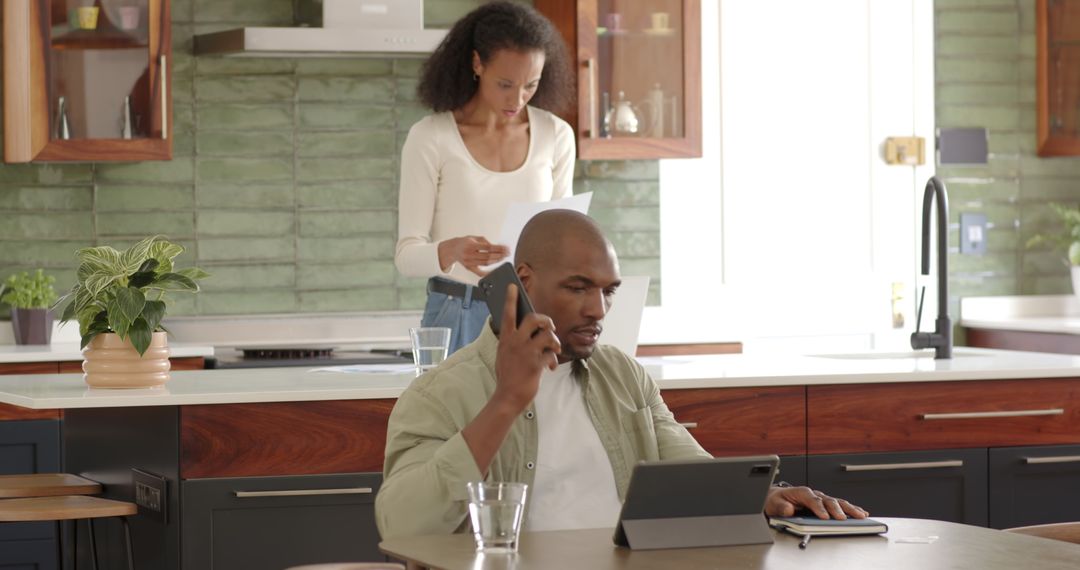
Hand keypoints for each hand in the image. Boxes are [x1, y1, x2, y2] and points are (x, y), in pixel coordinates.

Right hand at [437, 236, 509, 275]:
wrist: (453, 249)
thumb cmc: (464, 242)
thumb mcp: (474, 237)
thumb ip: (485, 241)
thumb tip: (496, 247)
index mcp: (470, 245)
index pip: (488, 247)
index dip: (498, 248)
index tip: (506, 248)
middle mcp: (469, 254)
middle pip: (488, 256)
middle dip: (500, 255)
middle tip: (507, 253)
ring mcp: (469, 262)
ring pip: (486, 263)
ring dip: (496, 261)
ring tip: (503, 258)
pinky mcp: (469, 268)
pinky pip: (480, 272)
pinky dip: (488, 273)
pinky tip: (495, 270)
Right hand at [492, 283, 560, 411]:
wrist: (508, 396)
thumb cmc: (507, 374)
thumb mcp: (504, 354)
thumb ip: (513, 341)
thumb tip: (525, 330)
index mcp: (505, 339)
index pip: (508, 314)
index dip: (510, 299)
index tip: (513, 286)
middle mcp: (515, 342)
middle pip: (533, 318)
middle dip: (546, 320)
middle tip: (550, 327)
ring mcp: (526, 352)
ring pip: (547, 335)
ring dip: (554, 341)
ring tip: (554, 348)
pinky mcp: (536, 363)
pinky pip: (551, 354)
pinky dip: (554, 360)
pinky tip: (551, 366)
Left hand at [764, 486, 868, 519]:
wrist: (777, 498)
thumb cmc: (777, 501)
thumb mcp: (774, 504)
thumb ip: (781, 507)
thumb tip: (789, 509)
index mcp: (801, 492)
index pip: (812, 499)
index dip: (818, 508)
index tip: (824, 517)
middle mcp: (814, 494)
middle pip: (828, 500)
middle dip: (836, 510)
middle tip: (842, 519)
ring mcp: (821, 499)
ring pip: (838, 502)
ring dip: (849, 509)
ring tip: (860, 515)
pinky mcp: (826, 505)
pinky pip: (840, 506)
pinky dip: (851, 509)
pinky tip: (861, 513)